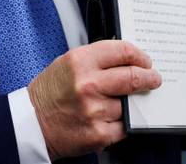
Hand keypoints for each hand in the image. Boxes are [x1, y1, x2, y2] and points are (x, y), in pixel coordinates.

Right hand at [27, 40, 161, 159]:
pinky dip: (123, 122)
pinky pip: (125, 126)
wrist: (32, 123)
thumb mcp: (68, 63)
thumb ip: (97, 58)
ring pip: (129, 104)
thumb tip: (127, 58)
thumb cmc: (50, 92)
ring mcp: (94, 110)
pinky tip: (113, 118)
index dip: (140, 56)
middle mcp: (88, 84)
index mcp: (80, 61)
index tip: (145, 61)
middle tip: (153, 79)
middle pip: (133, 77)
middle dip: (148, 78)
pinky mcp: (99, 133)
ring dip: (130, 103)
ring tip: (120, 102)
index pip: (123, 51)